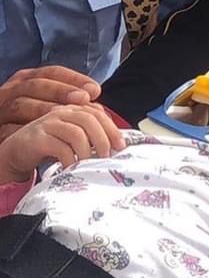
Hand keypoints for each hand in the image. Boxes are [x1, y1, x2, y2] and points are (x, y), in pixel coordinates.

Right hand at [0, 67, 100, 140]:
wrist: (7, 152)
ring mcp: (2, 112)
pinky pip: (10, 130)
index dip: (73, 79)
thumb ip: (71, 108)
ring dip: (46, 111)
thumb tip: (101, 112)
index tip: (95, 90)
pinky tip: (48, 139)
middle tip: (84, 99)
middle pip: (34, 85)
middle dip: (60, 91)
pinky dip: (29, 133)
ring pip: (20, 105)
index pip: (50, 73)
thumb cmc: (31, 128)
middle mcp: (11, 92)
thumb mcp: (49, 112)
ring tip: (67, 120)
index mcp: (25, 82)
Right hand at [0, 104, 125, 183]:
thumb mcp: (73, 138)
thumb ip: (92, 134)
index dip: (112, 128)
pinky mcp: (37, 138)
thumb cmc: (51, 146)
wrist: (18, 153)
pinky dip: (71, 160)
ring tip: (91, 164)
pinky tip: (74, 168)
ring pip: (76, 132)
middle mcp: (61, 112)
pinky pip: (60, 147)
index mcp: (73, 109)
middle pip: (88, 118)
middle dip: (103, 139)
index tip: (121, 145)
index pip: (97, 112)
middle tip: (107, 156)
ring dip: (88, 151)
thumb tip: (118, 144)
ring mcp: (48, 123)